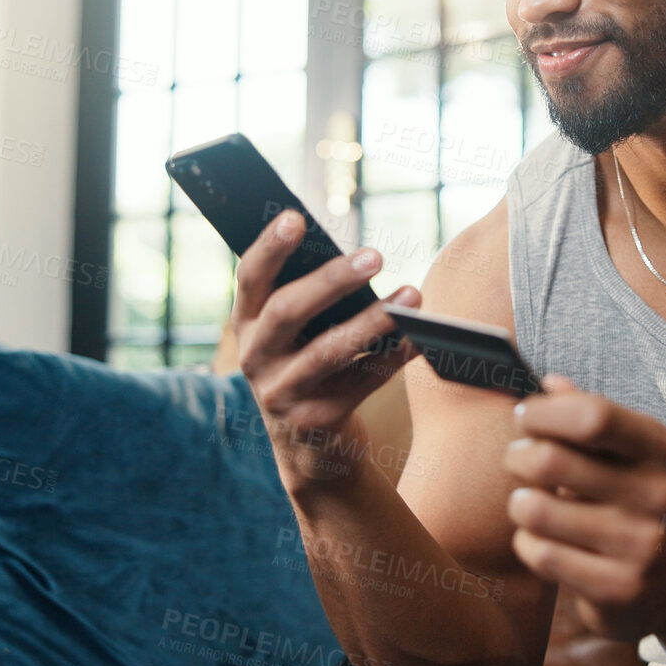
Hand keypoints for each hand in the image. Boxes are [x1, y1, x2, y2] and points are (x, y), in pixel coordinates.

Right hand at [233, 209, 420, 487]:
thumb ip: (311, 297)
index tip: (294, 217)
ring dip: (374, 319)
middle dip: (331, 280)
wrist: (309, 447)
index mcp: (246, 323)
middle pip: (287, 311)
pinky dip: (393, 356)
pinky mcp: (315, 421)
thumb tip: (358, 257)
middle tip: (376, 255)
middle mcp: (255, 357)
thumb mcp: (296, 333)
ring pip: (328, 351)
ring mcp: (282, 393)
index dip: (269, 247)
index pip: (250, 277)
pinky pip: (360, 382)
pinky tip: (419, 337)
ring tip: (412, 294)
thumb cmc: (310, 364)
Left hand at [502, 374, 665, 640]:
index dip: (543, 412)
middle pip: (550, 462)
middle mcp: (656, 495)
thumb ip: (589, 413)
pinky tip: (542, 539)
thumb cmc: (638, 496)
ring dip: (520, 503)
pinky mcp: (619, 590)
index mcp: (658, 449)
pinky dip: (528, 542)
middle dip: (518, 456)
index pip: (592, 416)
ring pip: (536, 511)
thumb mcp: (628, 450)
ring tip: (529, 502)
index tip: (524, 417)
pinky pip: (541, 554)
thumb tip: (549, 383)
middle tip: (519, 460)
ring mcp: (640, 547)